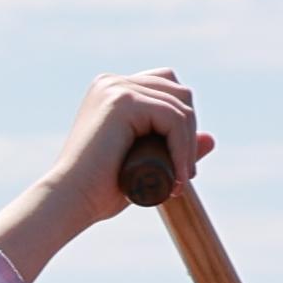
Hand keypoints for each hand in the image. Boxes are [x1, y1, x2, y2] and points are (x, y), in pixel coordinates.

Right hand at [0, 70, 205, 282]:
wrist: (70, 201)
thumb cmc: (99, 188)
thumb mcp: (146, 163)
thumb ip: (175, 148)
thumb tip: (212, 138)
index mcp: (112, 90)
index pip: (168, 89)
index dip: (181, 125)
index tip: (180, 167)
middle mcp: (112, 82)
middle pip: (179, 92)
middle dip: (188, 133)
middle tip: (182, 174)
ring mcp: (116, 87)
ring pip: (180, 107)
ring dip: (187, 146)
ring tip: (179, 181)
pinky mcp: (122, 100)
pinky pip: (173, 118)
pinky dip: (182, 149)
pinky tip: (178, 175)